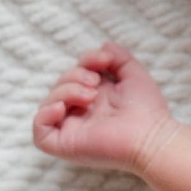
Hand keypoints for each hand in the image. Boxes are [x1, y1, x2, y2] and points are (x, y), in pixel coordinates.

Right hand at [32, 42, 176, 174]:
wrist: (151, 136)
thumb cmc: (147, 109)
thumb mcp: (133, 74)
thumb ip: (119, 58)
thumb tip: (104, 45)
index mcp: (94, 99)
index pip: (76, 73)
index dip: (85, 60)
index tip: (105, 60)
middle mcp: (81, 114)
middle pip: (59, 86)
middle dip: (74, 75)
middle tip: (95, 82)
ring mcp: (72, 130)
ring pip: (49, 104)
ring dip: (65, 91)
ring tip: (89, 95)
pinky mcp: (66, 145)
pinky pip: (39, 131)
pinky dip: (45, 114)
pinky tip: (63, 107)